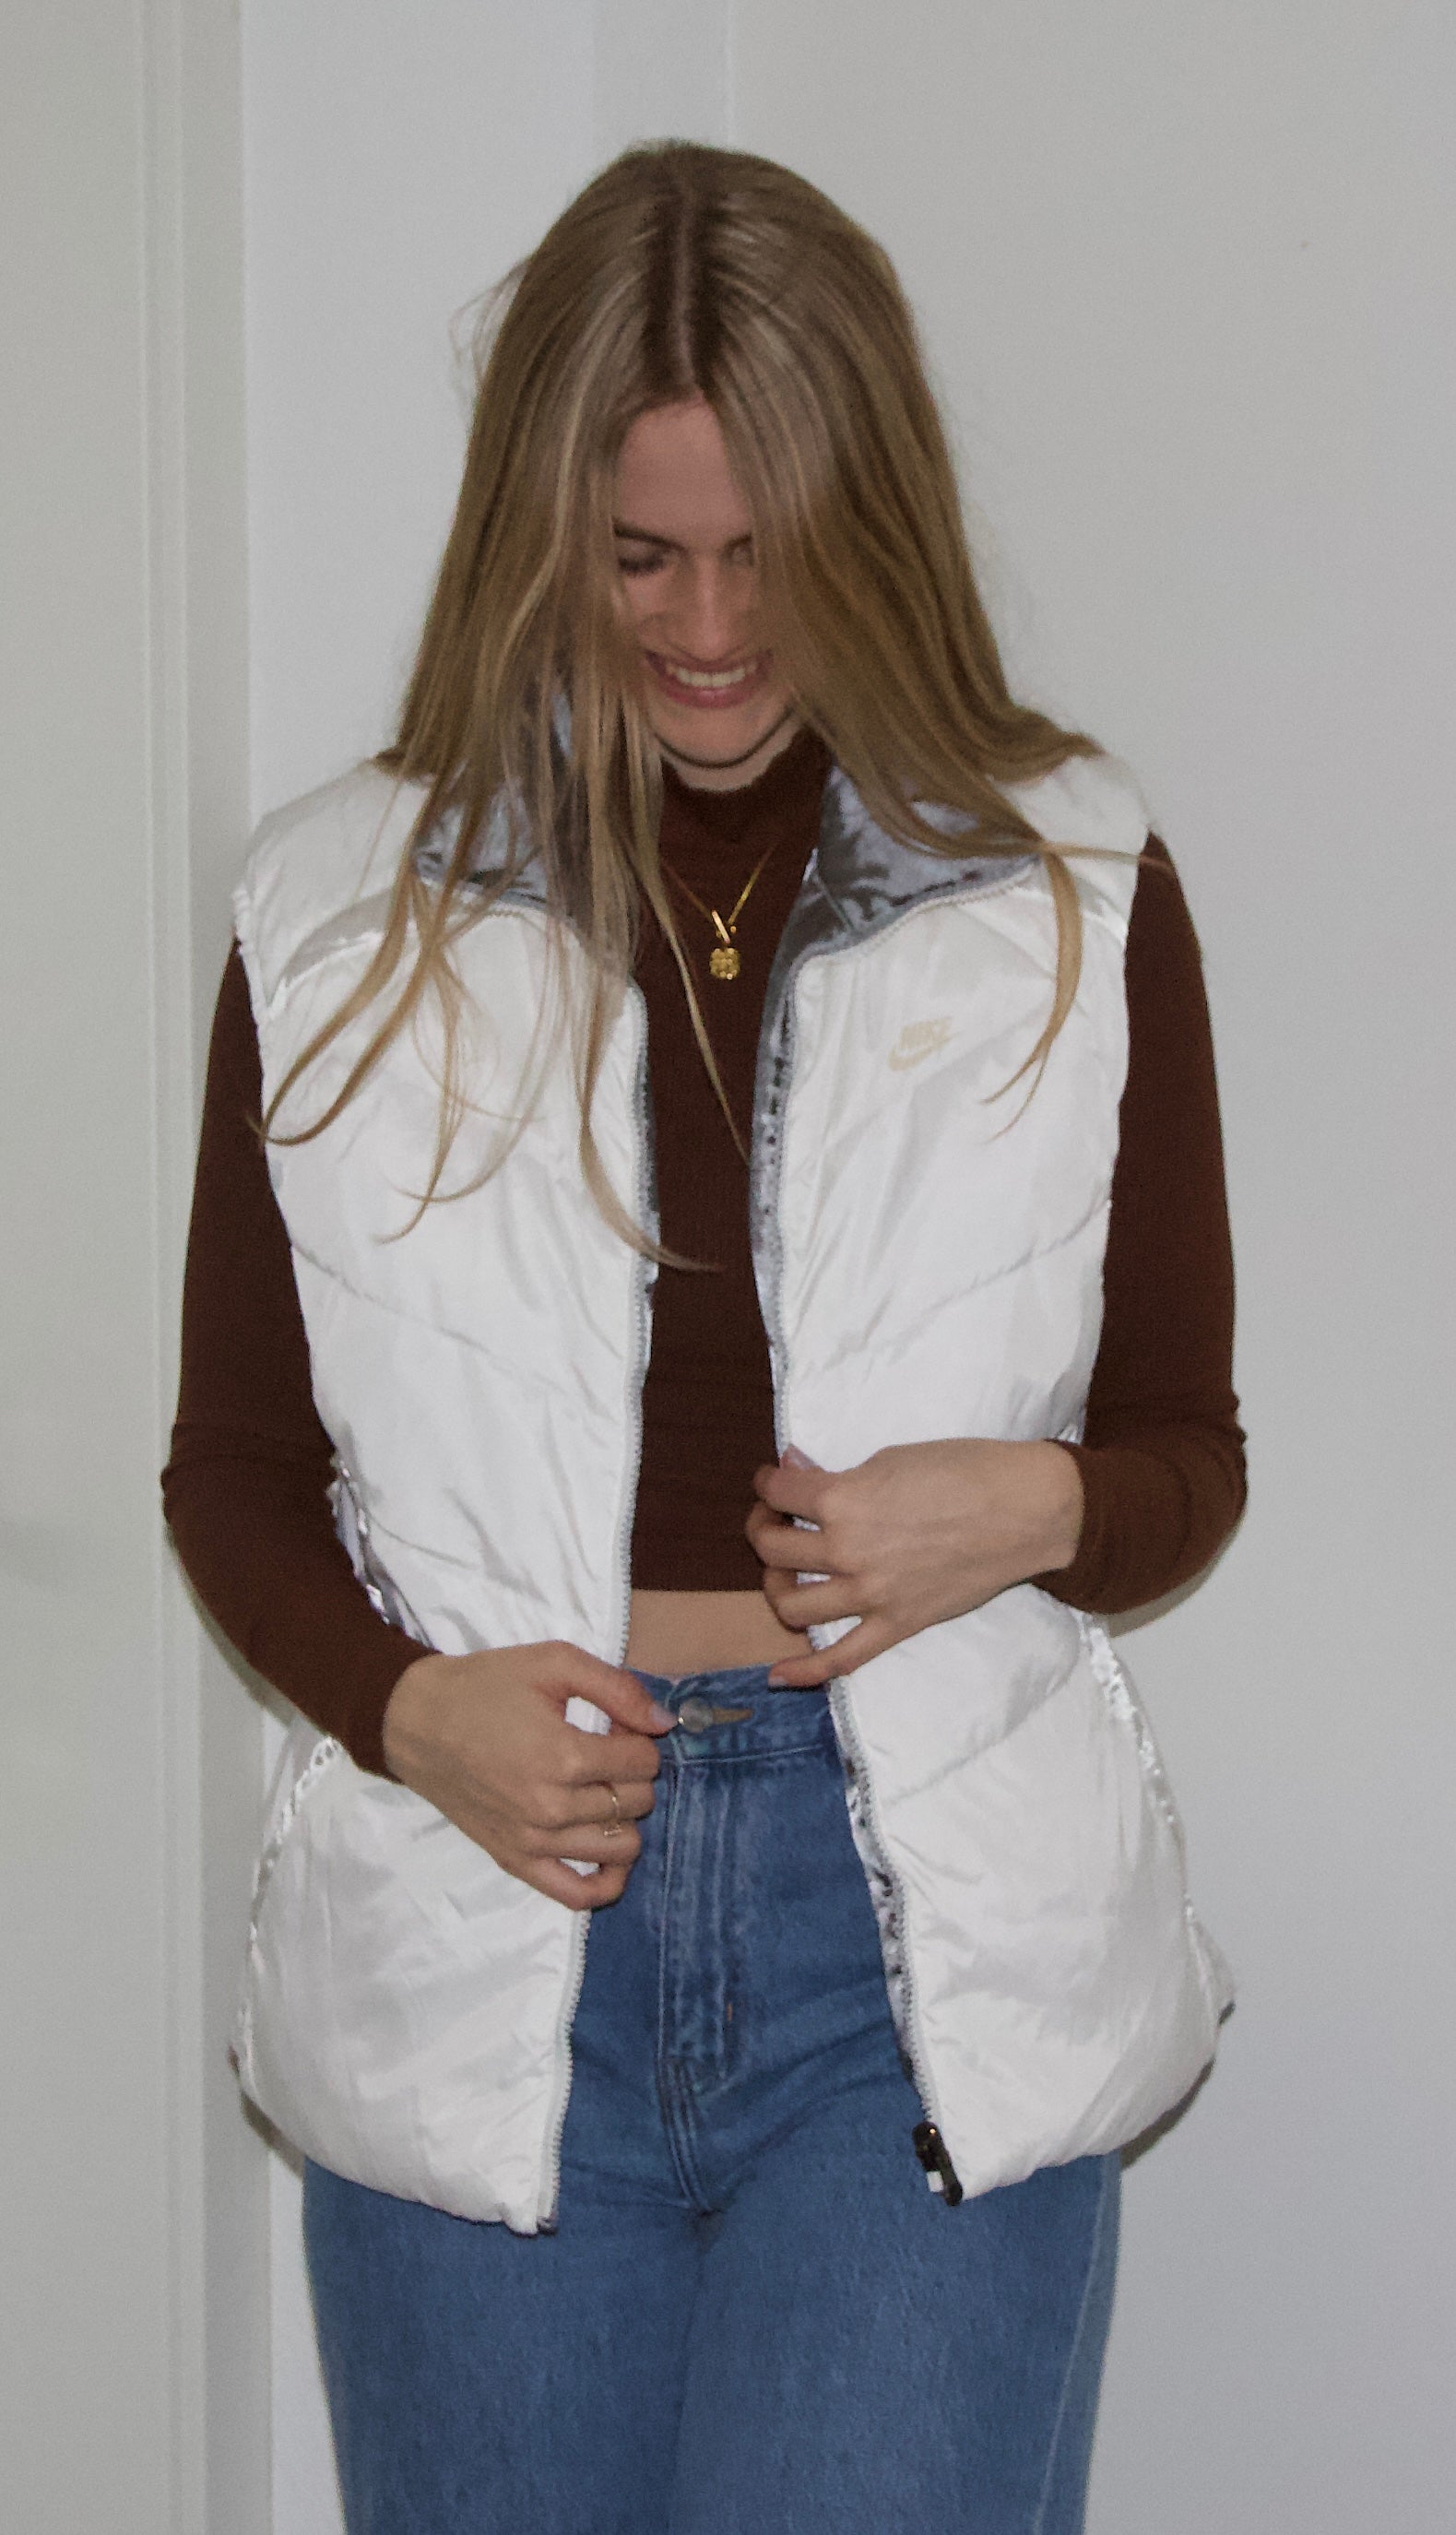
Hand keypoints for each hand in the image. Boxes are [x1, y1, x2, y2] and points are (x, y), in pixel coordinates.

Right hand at [381, 1641, 674, 1910]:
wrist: (417, 1721)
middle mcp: (552, 1808)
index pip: (644, 1761)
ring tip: (600, 1790)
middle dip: (634, 1773)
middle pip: (638, 1802)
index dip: (639, 1736)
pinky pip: (579, 1894)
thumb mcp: (554, 1662)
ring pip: (622, 1847)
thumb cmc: (485, 1686)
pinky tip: (606, 1852)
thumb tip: (666, 1724)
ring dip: (625, 1817)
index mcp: (564, 1756)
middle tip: (606, 1752)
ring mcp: (533, 1841)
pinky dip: (606, 1881)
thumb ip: (618, 1689)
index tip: (615, 1724)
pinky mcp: (515, 1861)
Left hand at [746, 1440, 1083, 1687]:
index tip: (772, 1481)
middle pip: (774, 1550)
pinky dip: (804, 1671)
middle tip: (775, 1518)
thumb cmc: (963, 1471)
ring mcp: (871, 1595)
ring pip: (792, 1606)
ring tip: (786, 1571)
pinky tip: (777, 1675)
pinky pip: (842, 1659)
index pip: (778, 1493)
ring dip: (776, 1586)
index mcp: (843, 1501)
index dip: (767, 1483)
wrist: (1023, 1510)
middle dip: (763, 1528)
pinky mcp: (897, 1624)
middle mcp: (847, 1551)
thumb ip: (839, 1474)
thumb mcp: (892, 1457)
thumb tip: (795, 1472)